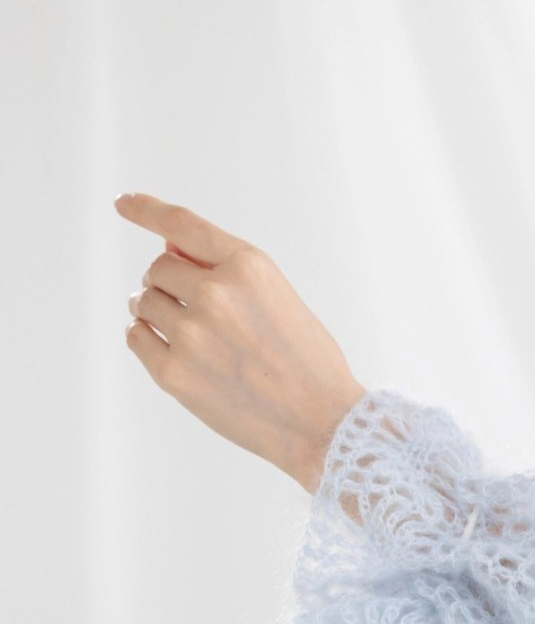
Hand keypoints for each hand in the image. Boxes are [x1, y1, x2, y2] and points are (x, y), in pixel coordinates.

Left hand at [115, 192, 365, 493]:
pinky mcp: (173, 373)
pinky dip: (146, 338)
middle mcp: (217, 293)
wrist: (321, 420)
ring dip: (156, 312)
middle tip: (193, 309)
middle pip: (158, 269)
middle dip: (168, 283)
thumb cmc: (308, 360)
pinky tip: (175, 350)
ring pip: (143, 303)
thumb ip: (228, 272)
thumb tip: (168, 249)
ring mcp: (191, 333)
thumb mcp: (279, 298)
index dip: (147, 210)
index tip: (124, 202)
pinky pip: (136, 338)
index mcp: (250, 266)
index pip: (183, 225)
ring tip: (191, 335)